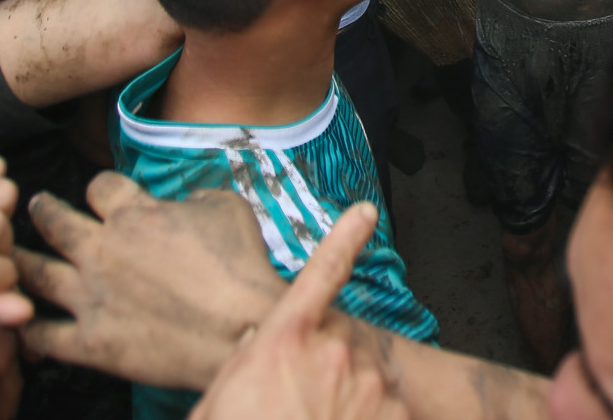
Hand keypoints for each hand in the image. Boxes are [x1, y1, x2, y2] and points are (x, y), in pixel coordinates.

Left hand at [17, 173, 288, 389]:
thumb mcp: (226, 207)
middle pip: (55, 221)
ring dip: (21, 263)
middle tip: (36, 206)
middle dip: (43, 210)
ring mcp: (91, 297)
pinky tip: (20, 323)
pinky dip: (28, 329)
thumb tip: (185, 202)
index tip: (101, 191)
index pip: (100, 186)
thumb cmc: (239, 265)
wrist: (240, 326)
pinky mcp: (91, 341)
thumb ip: (195, 198)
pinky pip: (44, 335)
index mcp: (134, 214)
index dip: (100, 186)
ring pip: (37, 274)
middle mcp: (102, 250)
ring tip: (11, 258)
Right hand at [191, 201, 401, 419]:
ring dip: (351, 404)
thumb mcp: (218, 401)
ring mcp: (368, 386)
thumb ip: (248, 363)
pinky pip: (388, 413)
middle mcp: (332, 352)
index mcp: (283, 340)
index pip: (320, 272)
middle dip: (327, 372)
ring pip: (367, 382)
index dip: (345, 237)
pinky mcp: (394, 416)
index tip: (365, 213)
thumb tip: (262, 342)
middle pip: (341, 344)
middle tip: (298, 409)